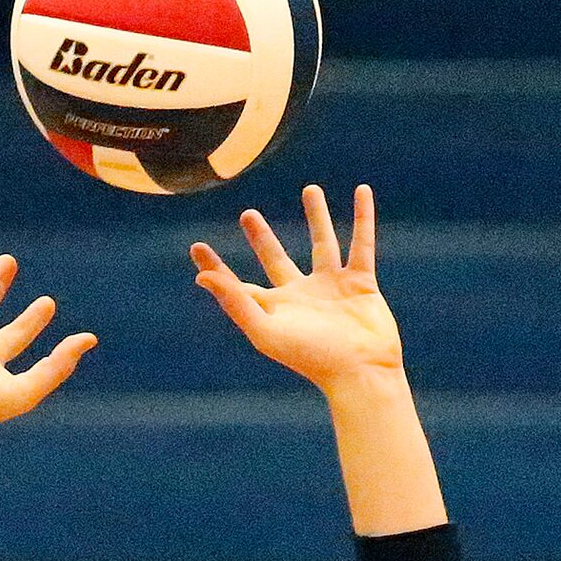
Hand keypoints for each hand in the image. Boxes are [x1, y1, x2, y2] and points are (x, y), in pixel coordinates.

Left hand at [190, 185, 403, 394]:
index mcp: (274, 309)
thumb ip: (235, 302)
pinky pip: (362, 243)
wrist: (361, 371)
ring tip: (311, 188)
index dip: (216, 267)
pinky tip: (363, 191)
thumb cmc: (312, 357)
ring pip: (322, 243)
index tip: (196, 247)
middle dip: (262, 238)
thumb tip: (203, 278)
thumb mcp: (266, 330)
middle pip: (276, 259)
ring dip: (317, 216)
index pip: (237, 284)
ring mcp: (332, 288)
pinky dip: (364, 218)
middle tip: (248, 214)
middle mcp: (300, 296)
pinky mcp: (361, 282)